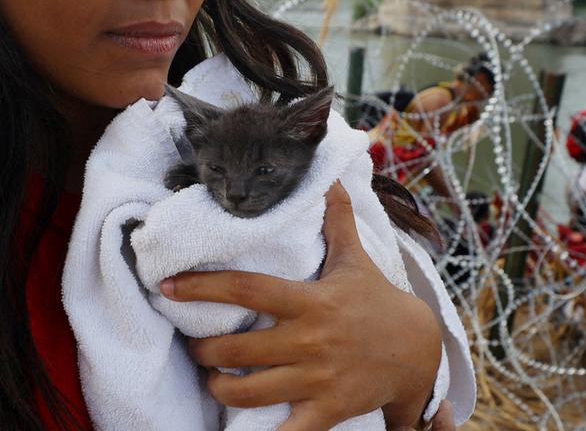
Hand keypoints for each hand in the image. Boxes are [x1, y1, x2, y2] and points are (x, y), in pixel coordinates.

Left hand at [162, 182, 442, 430]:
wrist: (418, 352)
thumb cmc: (377, 301)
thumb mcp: (356, 259)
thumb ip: (337, 221)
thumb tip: (328, 179)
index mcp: (311, 301)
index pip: (248, 289)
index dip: (203, 287)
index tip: (168, 286)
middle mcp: (310, 340)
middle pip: (237, 349)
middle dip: (203, 350)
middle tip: (193, 345)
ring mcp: (318, 379)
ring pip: (249, 391)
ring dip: (219, 386)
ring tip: (212, 378)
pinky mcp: (327, 410)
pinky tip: (240, 423)